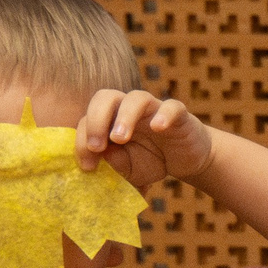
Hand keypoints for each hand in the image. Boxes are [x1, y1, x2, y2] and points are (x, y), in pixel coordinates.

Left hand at [77, 89, 216, 189]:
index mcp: (111, 120)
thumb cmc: (152, 161)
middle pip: (106, 97)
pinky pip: (172, 107)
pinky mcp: (178, 114)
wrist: (185, 161)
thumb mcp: (129, 170)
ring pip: (136, 98)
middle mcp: (129, 110)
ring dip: (124, 116)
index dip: (82, 140)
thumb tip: (105, 154)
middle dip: (96, 120)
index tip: (88, 165)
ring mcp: (154, 109)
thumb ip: (116, 163)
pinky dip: (164, 115)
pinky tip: (157, 128)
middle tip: (96, 146)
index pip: (88, 119)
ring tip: (119, 138)